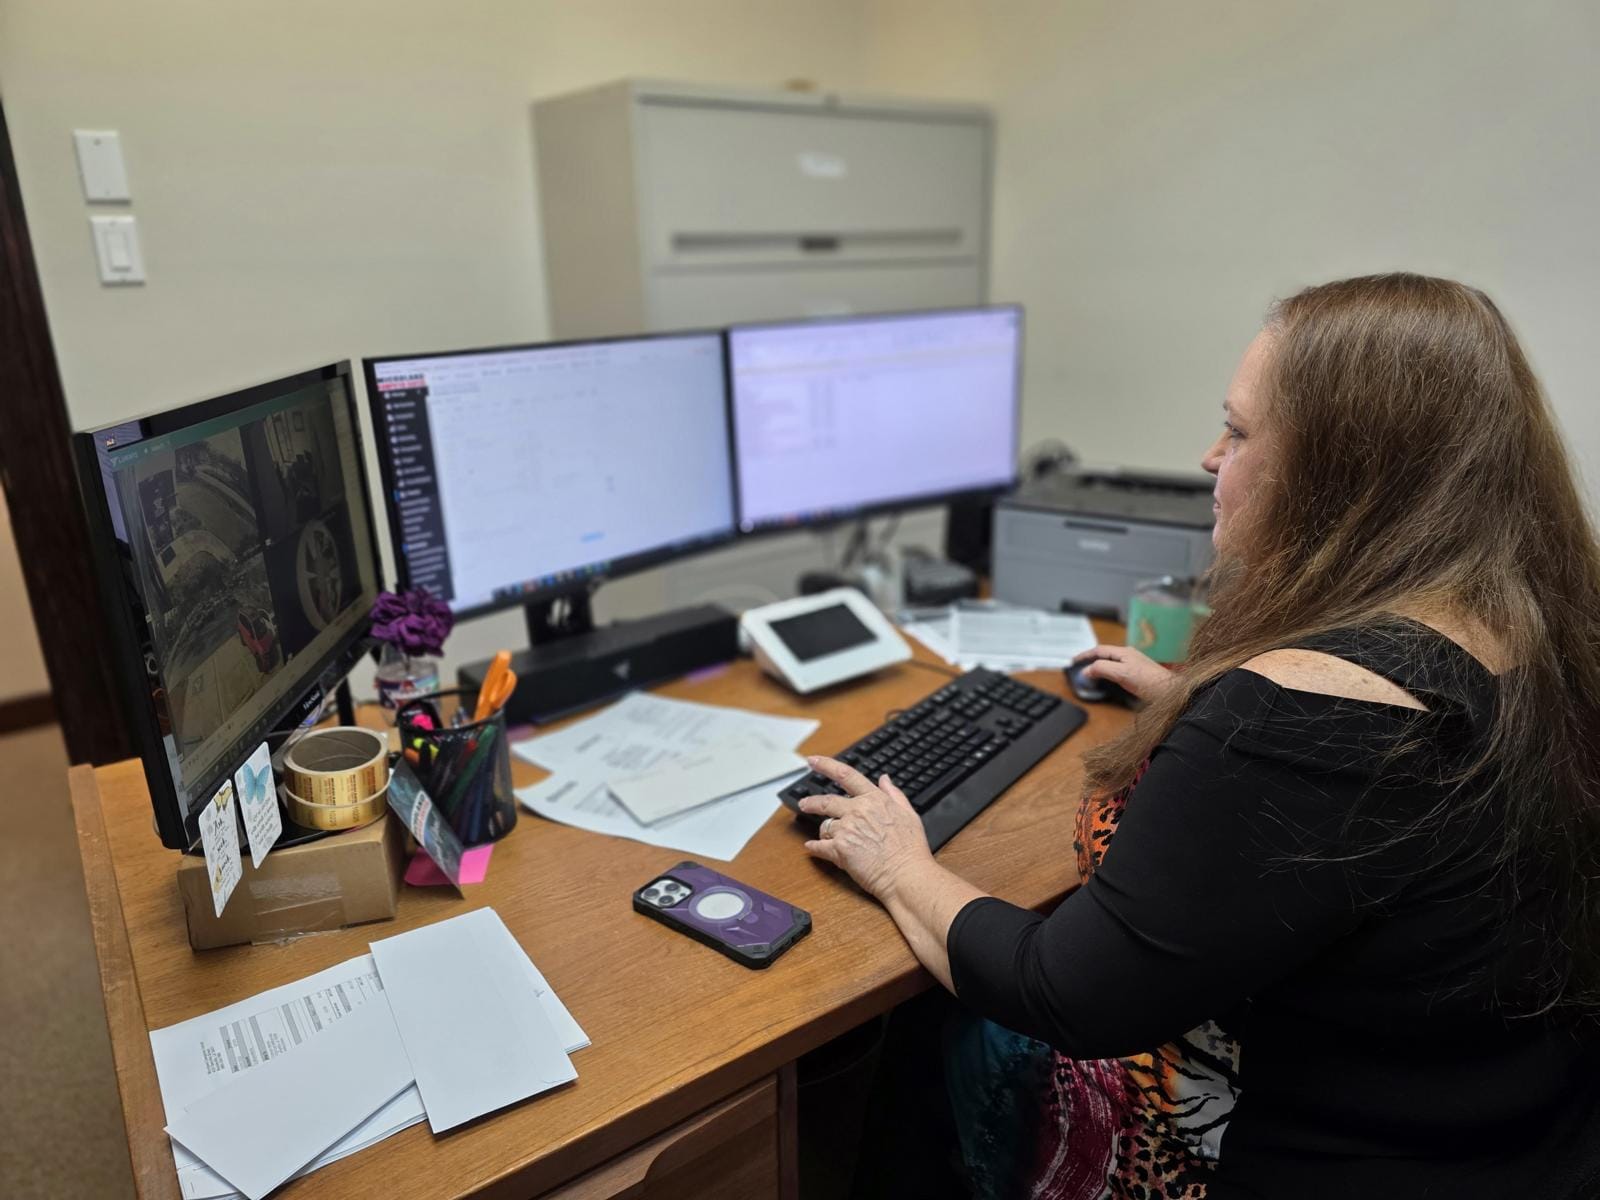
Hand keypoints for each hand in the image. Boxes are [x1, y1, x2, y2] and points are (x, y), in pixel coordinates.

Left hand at [798, 756, 934, 902]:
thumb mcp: (909, 814)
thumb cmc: (911, 849)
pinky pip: (819, 847)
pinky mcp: (839, 850)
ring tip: (827, 838)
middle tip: (804, 804)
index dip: (826, 765)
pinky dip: (814, 848)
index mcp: (873, 799)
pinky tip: (811, 849)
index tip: (813, 761)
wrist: (906, 875)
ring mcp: (846, 830)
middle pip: (826, 801)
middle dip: (811, 802)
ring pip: (825, 826)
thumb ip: (894, 794)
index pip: (846, 775)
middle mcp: (857, 811)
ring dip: (824, 832)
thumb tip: (885, 779)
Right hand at [1071, 644, 1176, 703]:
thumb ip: (1102, 669)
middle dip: (1091, 659)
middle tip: (1080, 666)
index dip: (1085, 655)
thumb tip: (1087, 670)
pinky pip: (1118, 669)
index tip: (1074, 661)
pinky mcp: (1139, 673)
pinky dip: (1108, 672)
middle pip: (1105, 654)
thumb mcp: (1121, 673)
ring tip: (1090, 672)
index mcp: (1124, 652)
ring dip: (1099, 666)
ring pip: (1112, 662)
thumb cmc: (1149, 682)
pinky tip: (1109, 679)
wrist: (1170, 692)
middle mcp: (1129, 655)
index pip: (1099, 650)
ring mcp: (1135, 664)